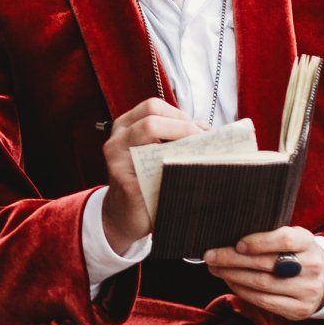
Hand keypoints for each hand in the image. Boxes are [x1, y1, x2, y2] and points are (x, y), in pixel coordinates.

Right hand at [101, 97, 207, 251]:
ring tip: (200, 157)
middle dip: (183, 128)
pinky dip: (176, 170)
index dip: (179, 115)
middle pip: (151, 119)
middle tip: (203, 142)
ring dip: (182, 145)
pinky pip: (156, 171)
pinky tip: (190, 177)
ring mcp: (118, 161)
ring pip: (151, 141)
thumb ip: (175, 137)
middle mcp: (117, 140)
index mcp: (125, 127)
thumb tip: (206, 129)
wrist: (124, 217)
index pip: (153, 107)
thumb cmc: (145, 181)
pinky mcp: (126, 184)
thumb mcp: (156, 153)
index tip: (199, 131)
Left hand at [203, 225, 323, 320]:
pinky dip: (242, 291)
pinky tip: (230, 282)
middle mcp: (311, 267)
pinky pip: (264, 301)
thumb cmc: (297, 254)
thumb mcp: (292, 239)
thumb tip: (229, 240)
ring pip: (262, 285)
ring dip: (233, 276)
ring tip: (216, 269)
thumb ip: (269, 237)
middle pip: (266, 264)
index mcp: (308, 243)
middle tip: (211, 256)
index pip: (285, 240)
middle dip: (232, 260)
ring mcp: (306, 291)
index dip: (259, 242)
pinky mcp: (298, 310)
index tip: (237, 244)